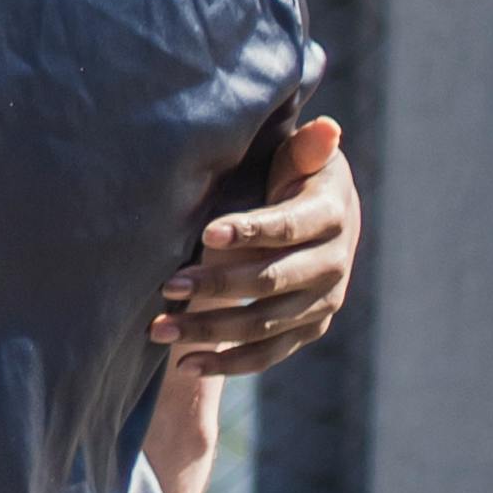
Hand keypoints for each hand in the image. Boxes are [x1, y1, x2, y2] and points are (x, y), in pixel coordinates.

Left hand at [155, 116, 352, 370]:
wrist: (325, 220)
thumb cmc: (296, 175)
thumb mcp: (300, 157)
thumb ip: (305, 149)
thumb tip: (328, 127)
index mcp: (330, 217)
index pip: (286, 228)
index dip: (248, 231)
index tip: (204, 233)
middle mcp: (333, 267)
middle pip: (270, 282)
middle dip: (217, 285)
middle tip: (167, 285)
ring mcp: (322, 304)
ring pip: (263, 325)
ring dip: (210, 329)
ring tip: (159, 328)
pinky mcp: (308, 329)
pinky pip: (267, 354)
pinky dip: (227, 362)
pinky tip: (185, 365)